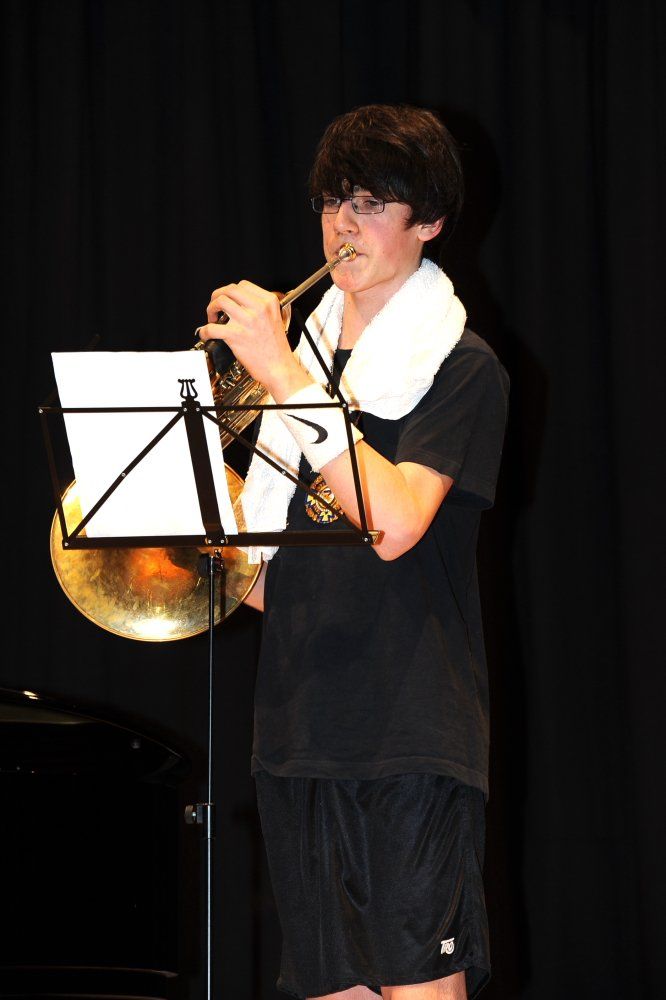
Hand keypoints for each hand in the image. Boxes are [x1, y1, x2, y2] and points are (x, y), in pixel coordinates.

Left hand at [198, 280, 310, 399]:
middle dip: (217, 296)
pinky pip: (212, 328)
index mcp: (269, 302)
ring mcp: (247, 321)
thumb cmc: (277, 349)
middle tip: (215, 306)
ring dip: (210, 309)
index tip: (228, 299)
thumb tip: (239, 304)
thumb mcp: (275, 319)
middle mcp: (258, 309)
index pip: (243, 285)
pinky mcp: (236, 335)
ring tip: (212, 319)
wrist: (279, 368)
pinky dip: (204, 331)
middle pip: (230, 289)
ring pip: (220, 302)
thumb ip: (260, 308)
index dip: (231, 291)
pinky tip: (206, 334)